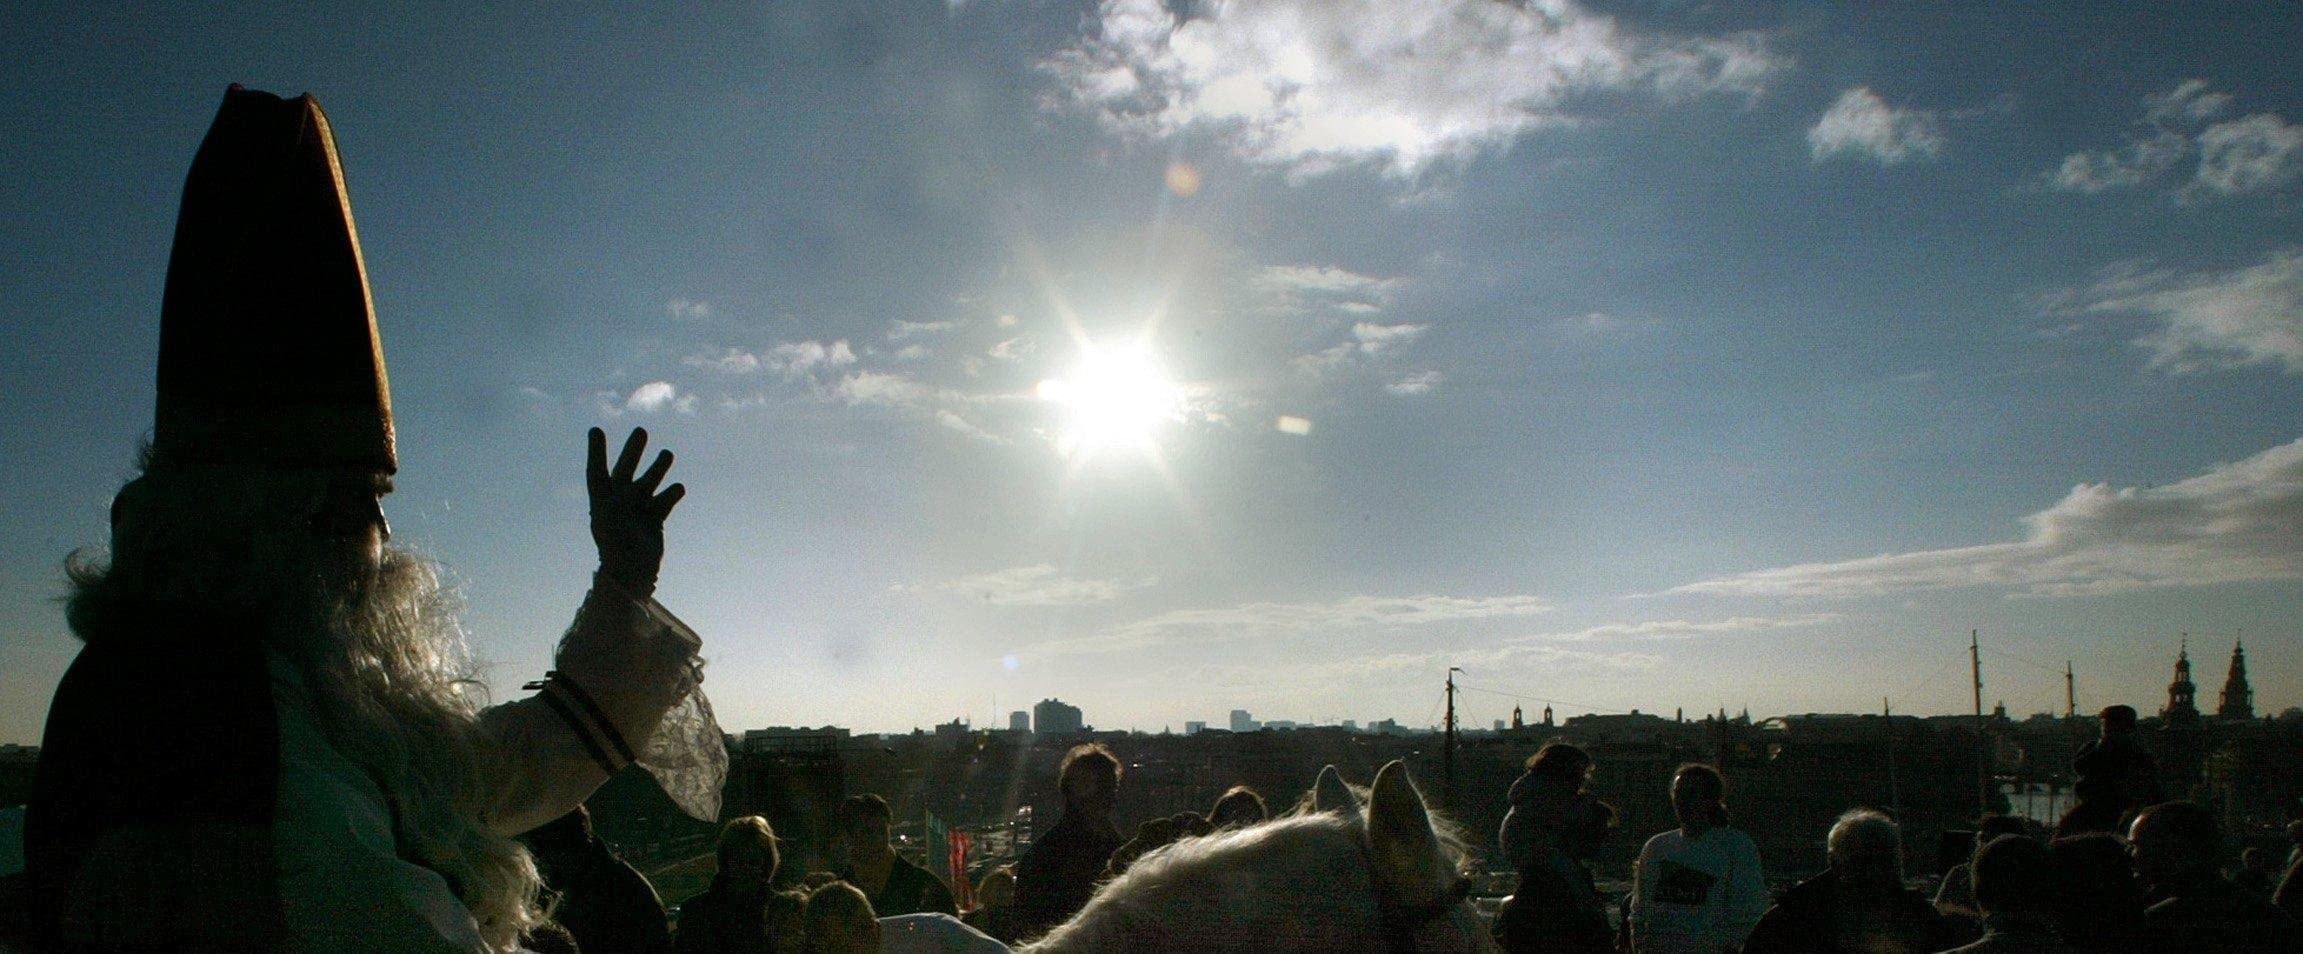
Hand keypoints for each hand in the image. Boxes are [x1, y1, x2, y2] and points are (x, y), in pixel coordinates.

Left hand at [587, 427, 685, 597]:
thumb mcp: (607, 513)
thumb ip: (607, 487)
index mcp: (602, 499)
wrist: (632, 572)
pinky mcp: (655, 520)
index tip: (595, 430)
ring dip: (657, 467)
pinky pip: (664, 501)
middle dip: (633, 451)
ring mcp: (638, 510)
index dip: (596, 451)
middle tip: (641, 432)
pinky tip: (678, 487)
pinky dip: (672, 493)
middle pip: (626, 470)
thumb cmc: (614, 544)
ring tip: (667, 454)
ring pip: (649, 482)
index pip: (597, 471)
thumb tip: (598, 442)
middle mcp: (620, 501)